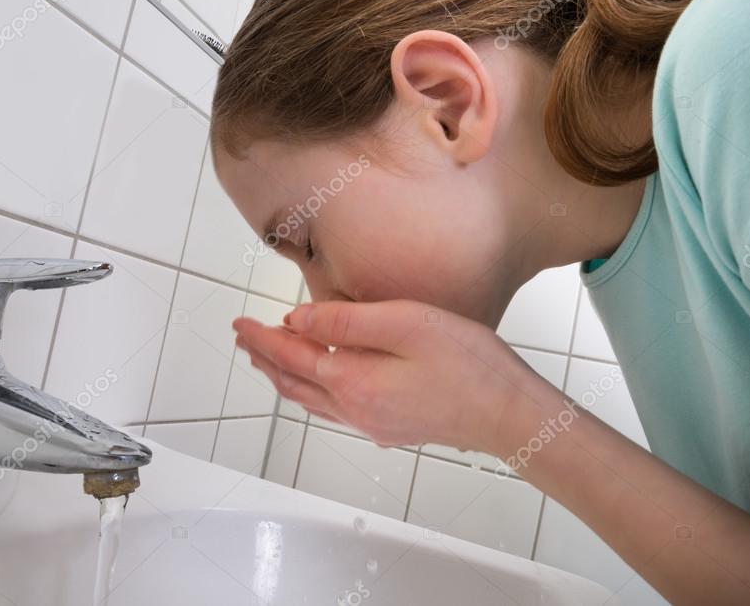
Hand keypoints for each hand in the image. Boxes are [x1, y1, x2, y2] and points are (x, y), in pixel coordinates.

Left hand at [233, 299, 544, 453]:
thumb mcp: (405, 324)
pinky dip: (309, 391)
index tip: (239, 322)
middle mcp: (354, 410)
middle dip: (262, 358)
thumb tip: (295, 321)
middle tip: (242, 338)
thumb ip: (345, 323)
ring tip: (264, 360)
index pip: (290, 355)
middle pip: (293, 382)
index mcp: (352, 382)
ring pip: (309, 400)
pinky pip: (331, 410)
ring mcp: (372, 424)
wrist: (510, 414)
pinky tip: (315, 384)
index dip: (261, 338)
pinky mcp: (390, 427)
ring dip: (282, 377)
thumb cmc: (468, 363)